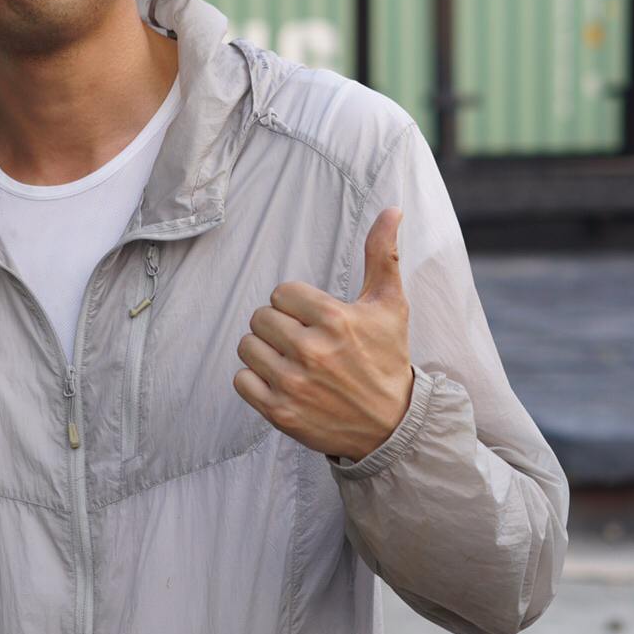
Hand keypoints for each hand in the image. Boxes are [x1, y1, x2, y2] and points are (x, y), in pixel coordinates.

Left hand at [234, 207, 414, 461]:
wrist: (391, 424)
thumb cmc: (387, 358)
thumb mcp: (391, 305)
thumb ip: (383, 255)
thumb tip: (392, 209)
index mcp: (335, 319)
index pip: (281, 292)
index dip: (297, 305)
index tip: (316, 320)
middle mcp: (311, 350)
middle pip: (260, 317)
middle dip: (279, 326)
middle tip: (303, 341)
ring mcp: (293, 383)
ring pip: (247, 346)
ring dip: (264, 351)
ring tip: (292, 360)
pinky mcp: (279, 411)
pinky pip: (241, 380)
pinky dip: (255, 380)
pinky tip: (281, 381)